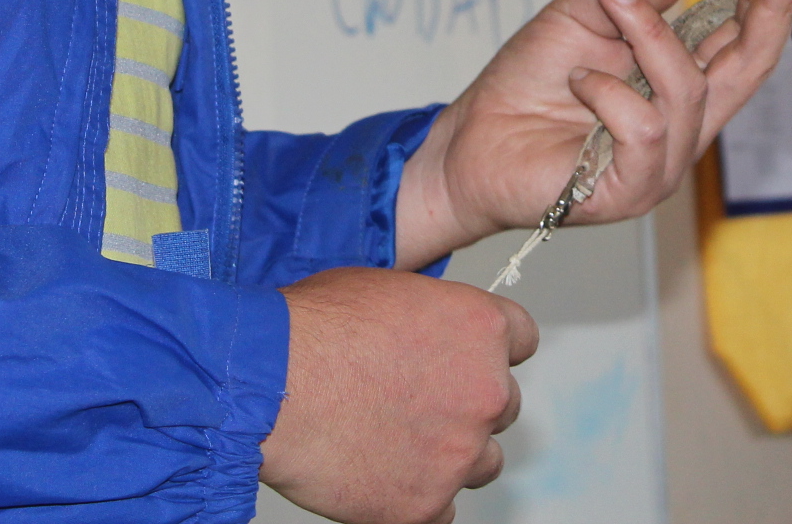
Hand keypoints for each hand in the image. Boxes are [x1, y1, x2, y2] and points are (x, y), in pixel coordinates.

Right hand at [259, 267, 536, 523]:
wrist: (269, 387)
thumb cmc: (313, 330)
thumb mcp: (387, 289)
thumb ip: (431, 314)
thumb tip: (432, 329)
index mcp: (481, 328)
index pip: (522, 340)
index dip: (491, 350)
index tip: (467, 359)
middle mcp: (485, 390)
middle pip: (503, 403)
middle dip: (467, 403)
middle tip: (417, 403)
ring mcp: (459, 453)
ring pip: (482, 462)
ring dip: (451, 454)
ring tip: (396, 441)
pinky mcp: (426, 505)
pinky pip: (442, 509)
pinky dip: (417, 497)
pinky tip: (381, 474)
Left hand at [392, 0, 791, 266]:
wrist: (470, 140)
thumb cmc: (523, 85)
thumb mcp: (575, 17)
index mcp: (676, 84)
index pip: (740, 43)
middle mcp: (683, 124)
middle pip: (748, 69)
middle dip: (765, 11)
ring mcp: (663, 161)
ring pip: (687, 90)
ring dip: (647, 41)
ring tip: (603, 25)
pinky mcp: (633, 188)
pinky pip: (645, 130)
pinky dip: (610, 95)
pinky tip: (580, 84)